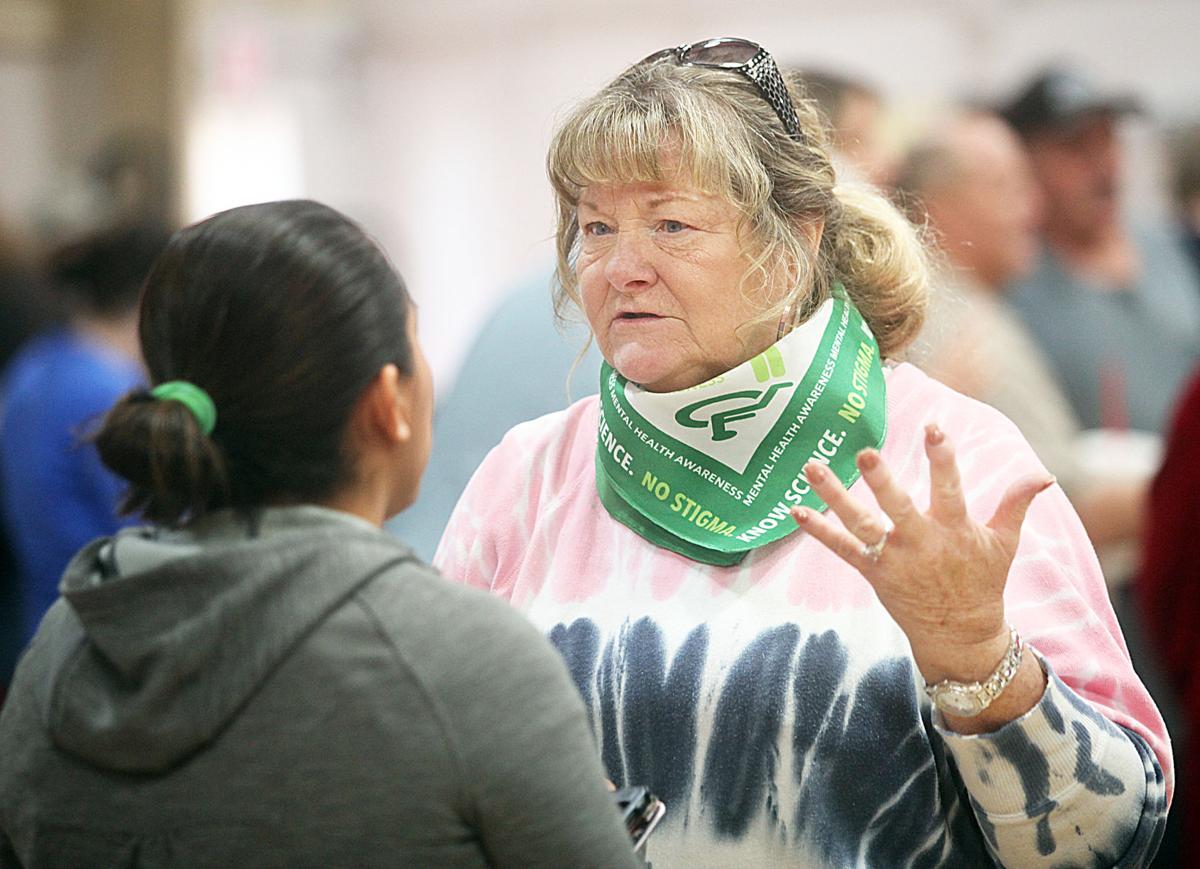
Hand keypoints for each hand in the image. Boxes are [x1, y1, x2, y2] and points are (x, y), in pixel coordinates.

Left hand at [791, 423, 1053, 687]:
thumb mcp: (1005, 543)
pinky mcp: (873, 571)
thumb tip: (1045, 473)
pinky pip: (841, 549)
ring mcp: (893, 558)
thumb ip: (1017, 503)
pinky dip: (818, 530)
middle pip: (897, 507)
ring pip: (859, 524)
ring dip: (833, 497)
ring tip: (811, 467)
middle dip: (880, 481)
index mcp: (955, 530)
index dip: (943, 458)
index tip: (934, 426)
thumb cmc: (983, 580)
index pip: (950, 488)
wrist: (959, 634)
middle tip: (863, 453)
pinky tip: (795, 509)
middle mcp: (921, 543)